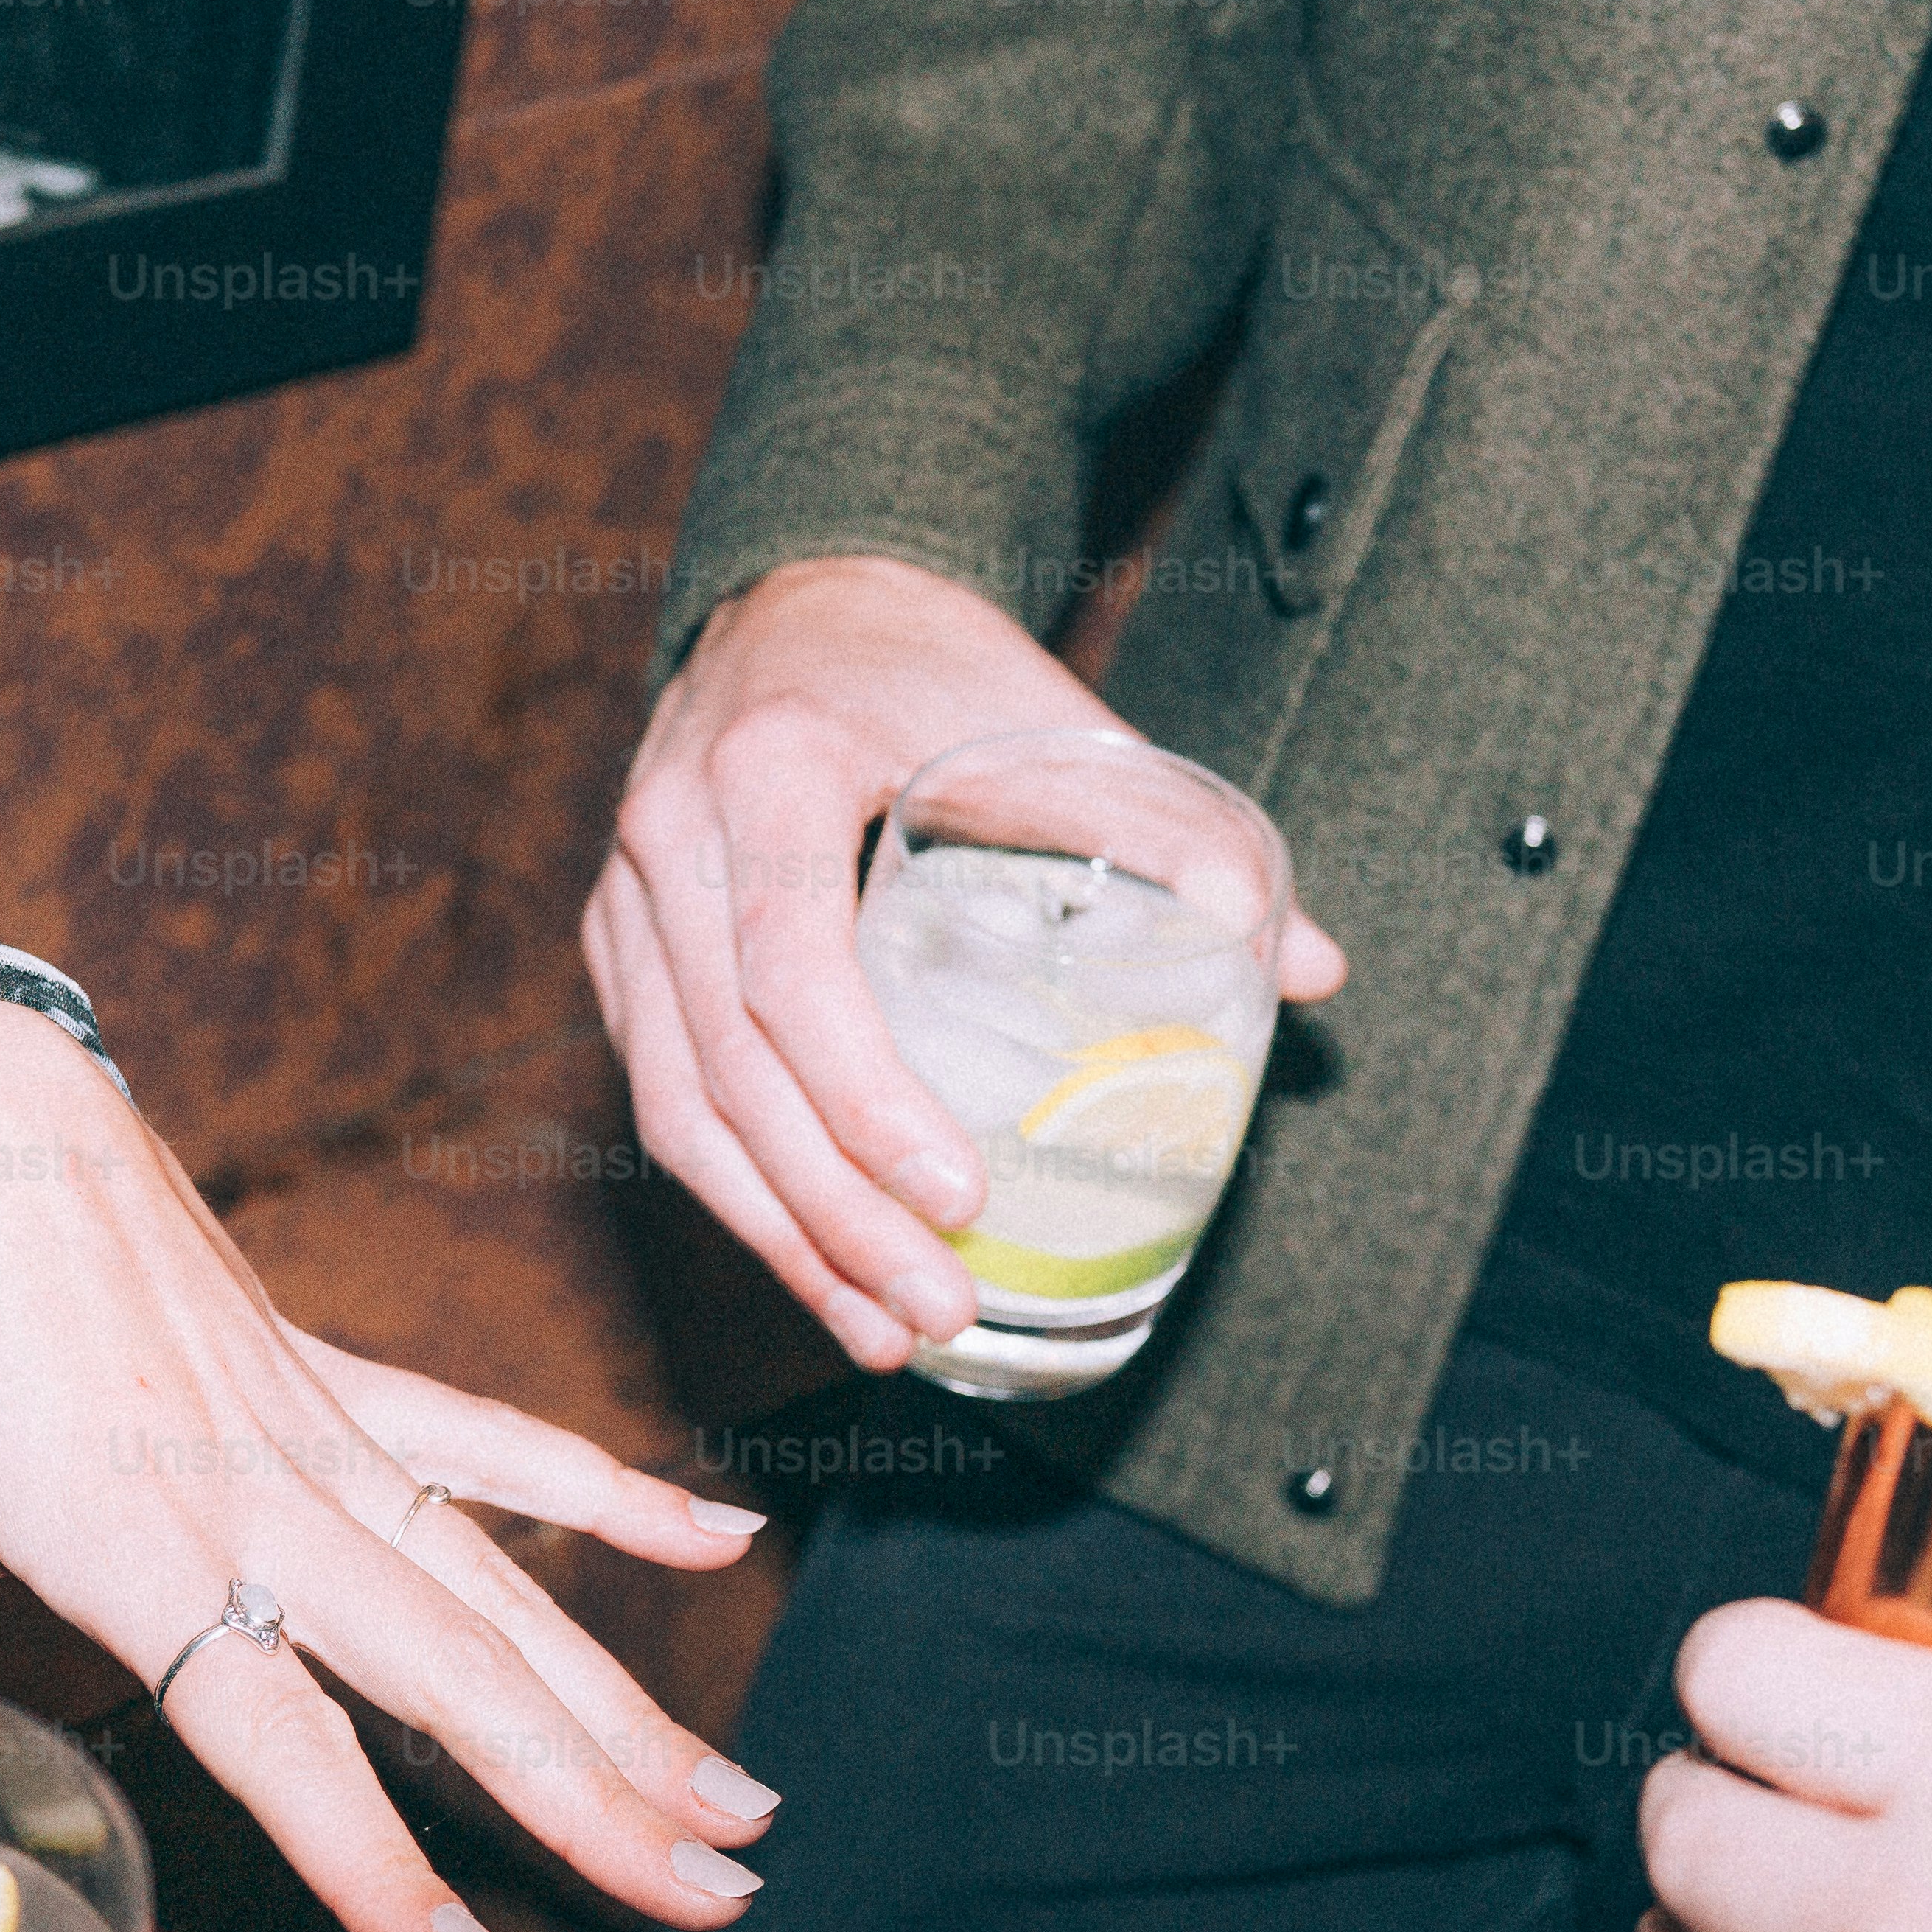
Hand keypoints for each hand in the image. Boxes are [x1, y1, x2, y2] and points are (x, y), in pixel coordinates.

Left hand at [0, 994, 776, 1931]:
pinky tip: (718, 1541)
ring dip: (628, 1696)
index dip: (374, 1856)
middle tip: (714, 1898)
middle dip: (595, 1795)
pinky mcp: (326, 1366)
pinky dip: (608, 1494)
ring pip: (503, 1583)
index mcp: (124, 1534)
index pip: (280, 1732)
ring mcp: (310, 1422)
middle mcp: (252, 1486)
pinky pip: (492, 1441)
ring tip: (734, 1801)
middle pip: (456, 1669)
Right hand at [584, 554, 1350, 1368]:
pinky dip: (743, 1199)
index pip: (789, 962)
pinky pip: (665, 1099)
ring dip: (784, 1238)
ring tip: (888, 1331)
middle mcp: (668, 833)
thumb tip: (1312, 970)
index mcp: (769, 766)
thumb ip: (1171, 835)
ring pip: (679, 1106)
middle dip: (836, 1213)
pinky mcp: (619, 953)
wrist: (796, 600)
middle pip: (729, 1066)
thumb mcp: (1048, 715)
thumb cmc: (928, 664)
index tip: (960, 1194)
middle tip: (941, 1307)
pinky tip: (823, 1271)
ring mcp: (627, 900)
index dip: (868, 1097)